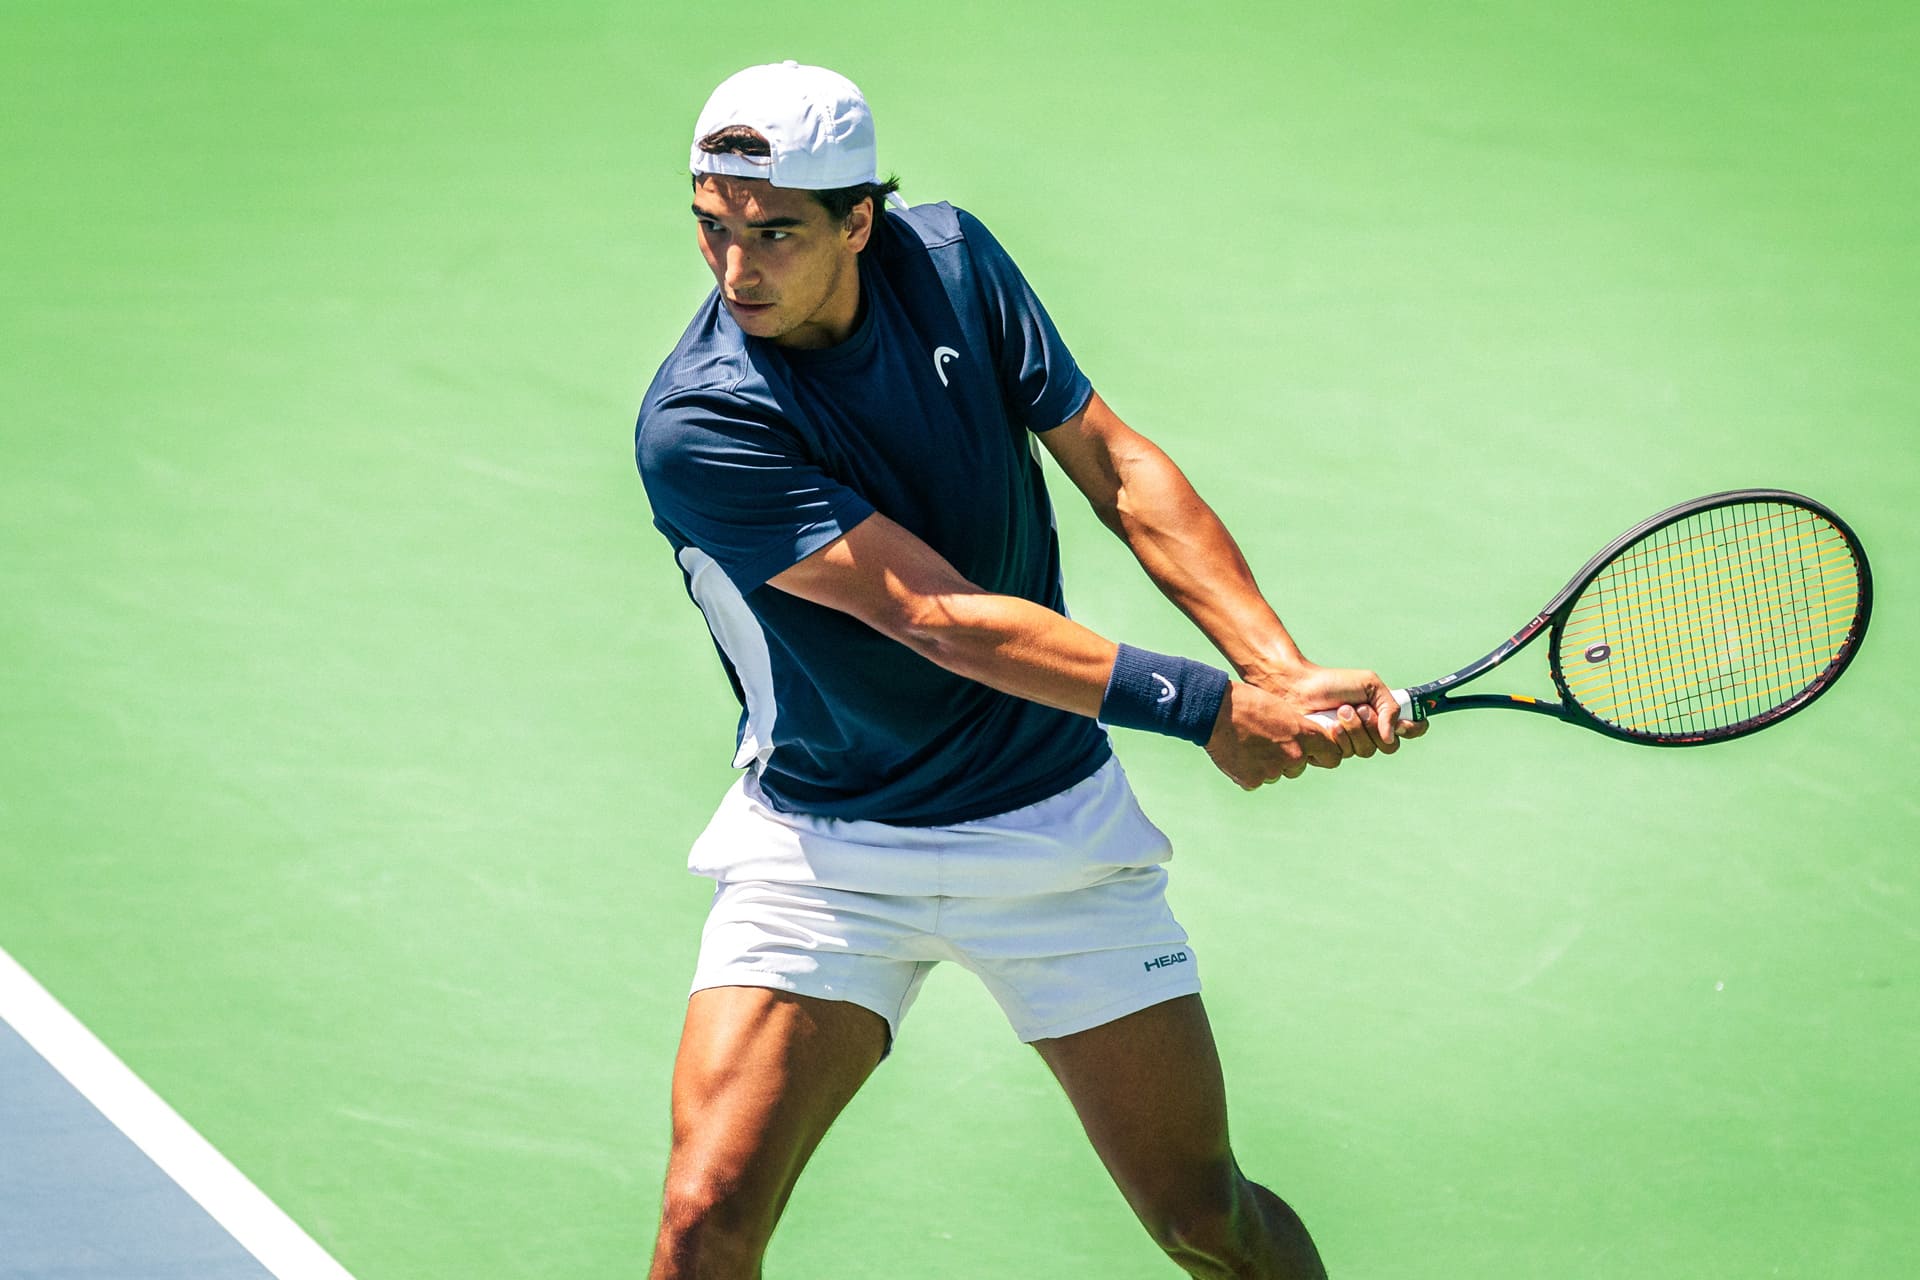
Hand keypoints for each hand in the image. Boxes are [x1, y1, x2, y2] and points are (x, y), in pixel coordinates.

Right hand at [1203, 682, 1350, 789]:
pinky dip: (1248, 771)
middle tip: (1266, 741)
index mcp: (1305, 735)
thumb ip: (1298, 729)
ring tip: (1248, 743)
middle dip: (1287, 759)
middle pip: (1298, 766)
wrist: (1216, 712)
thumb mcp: (1282, 709)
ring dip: (1266, 765)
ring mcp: (1273, 771)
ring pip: (1275, 773)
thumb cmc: (1248, 703)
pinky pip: (1256, 780)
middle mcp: (1293, 756)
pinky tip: (1238, 753)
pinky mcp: (1252, 781)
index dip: (1324, 755)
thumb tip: (1305, 744)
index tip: (1316, 753)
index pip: (1332, 757)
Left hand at [1244, 659, 1427, 756]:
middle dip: (1374, 726)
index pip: (1411, 730)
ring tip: (1339, 710)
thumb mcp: (1369, 684)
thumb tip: (1393, 736)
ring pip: (1367, 751)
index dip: (1413, 729)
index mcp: (1383, 715)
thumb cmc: (1333, 683)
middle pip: (1390, 746)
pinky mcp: (1330, 753)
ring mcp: (1351, 745)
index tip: (1406, 723)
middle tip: (1360, 708)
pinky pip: (1343, 756)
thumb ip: (1389, 706)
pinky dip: (1338, 738)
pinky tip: (1327, 725)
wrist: (1298, 688)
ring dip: (1355, 729)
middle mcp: (1370, 733)